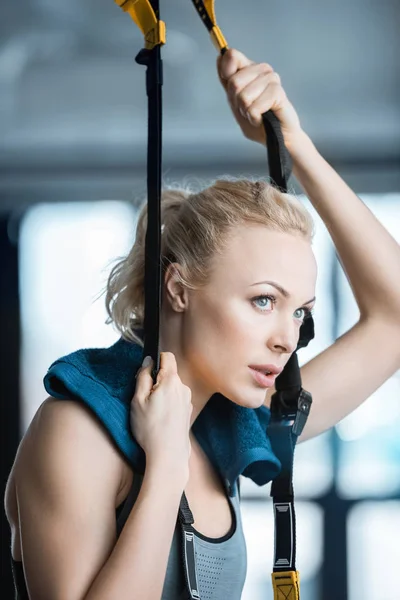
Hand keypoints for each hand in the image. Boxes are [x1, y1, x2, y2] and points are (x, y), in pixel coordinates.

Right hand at [131, 352, 192, 478]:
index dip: (155, 361)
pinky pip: (175, 400)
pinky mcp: (187, 412)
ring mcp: (187, 400)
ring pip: (172, 388)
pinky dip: (167, 405)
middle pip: (168, 374)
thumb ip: (143, 376)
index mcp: (171, 381)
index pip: (167, 357)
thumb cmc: (150, 429)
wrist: (168, 455)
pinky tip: (159, 419)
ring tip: (152, 412)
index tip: (147, 373)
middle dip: (156, 381)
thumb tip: (148, 361)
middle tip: (145, 399)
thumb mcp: (138, 400)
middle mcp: (183, 388)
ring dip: (162, 394)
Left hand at [217, 48, 303, 148]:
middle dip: (237, 102)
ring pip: (243, 96)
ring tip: (257, 114)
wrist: (278, 137)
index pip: (231, 56)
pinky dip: (255, 118)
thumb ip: (228, 82)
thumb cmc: (258, 120)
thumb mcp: (235, 102)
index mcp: (249, 69)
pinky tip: (263, 117)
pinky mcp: (278, 92)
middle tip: (247, 109)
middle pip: (234, 82)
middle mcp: (261, 70)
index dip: (226, 74)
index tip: (232, 91)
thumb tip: (219, 58)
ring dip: (247, 112)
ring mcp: (271, 79)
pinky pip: (254, 107)